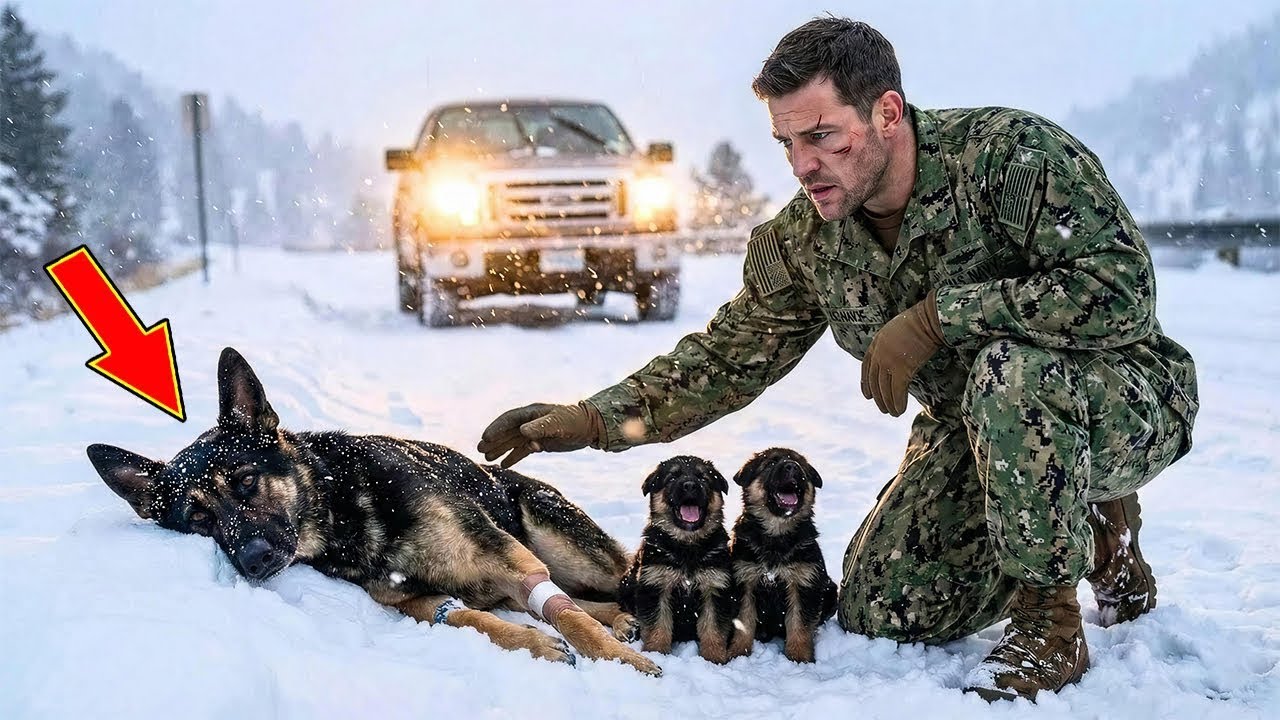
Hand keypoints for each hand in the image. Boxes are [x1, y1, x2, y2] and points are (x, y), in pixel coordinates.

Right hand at [477, 401, 604, 467]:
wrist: (590, 427)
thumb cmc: (574, 421)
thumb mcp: (558, 423)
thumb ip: (540, 427)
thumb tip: (522, 431)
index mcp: (531, 413)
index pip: (508, 420)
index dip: (496, 428)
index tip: (485, 437)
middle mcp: (530, 422)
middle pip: (507, 431)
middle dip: (493, 440)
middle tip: (479, 450)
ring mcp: (534, 432)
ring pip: (512, 441)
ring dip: (500, 449)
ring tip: (487, 458)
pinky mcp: (540, 443)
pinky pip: (522, 450)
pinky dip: (513, 456)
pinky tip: (504, 465)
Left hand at [861, 290, 944, 416]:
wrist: (928, 319)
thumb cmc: (919, 321)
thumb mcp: (895, 329)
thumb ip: (890, 344)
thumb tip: (895, 358)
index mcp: (876, 343)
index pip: (866, 367)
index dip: (865, 383)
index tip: (867, 395)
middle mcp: (879, 353)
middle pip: (874, 381)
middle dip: (878, 398)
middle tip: (883, 409)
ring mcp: (889, 361)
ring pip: (884, 389)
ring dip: (888, 404)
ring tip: (893, 413)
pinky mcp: (902, 368)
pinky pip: (897, 391)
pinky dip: (898, 402)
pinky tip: (900, 410)